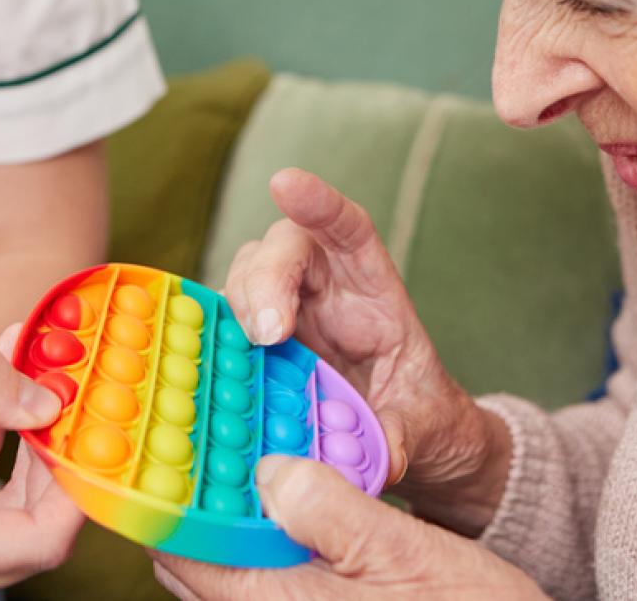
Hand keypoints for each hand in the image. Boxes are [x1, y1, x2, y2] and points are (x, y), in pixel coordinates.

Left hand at [150, 456, 543, 600]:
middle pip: (196, 562)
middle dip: (191, 502)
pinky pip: (266, 575)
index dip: (160, 500)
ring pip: (232, 566)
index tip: (148, 445)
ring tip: (241, 451)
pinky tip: (288, 492)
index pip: (183, 556)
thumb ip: (330, 508)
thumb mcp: (404, 550)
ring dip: (229, 514)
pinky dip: (263, 535)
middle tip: (197, 434)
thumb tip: (268, 471)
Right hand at [222, 170, 504, 519]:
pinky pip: (226, 324)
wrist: (400, 437)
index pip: (347, 229)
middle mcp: (325, 287)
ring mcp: (286, 310)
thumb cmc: (414, 412)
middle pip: (284, 249)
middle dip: (267, 279)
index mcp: (372, 289)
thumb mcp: (421, 424)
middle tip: (268, 332)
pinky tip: (217, 364)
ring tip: (250, 350)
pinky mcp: (256, 341)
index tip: (285, 183)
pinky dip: (215, 338)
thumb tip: (382, 453)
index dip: (318, 203)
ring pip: (247, 278)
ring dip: (240, 306)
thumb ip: (401, 433)